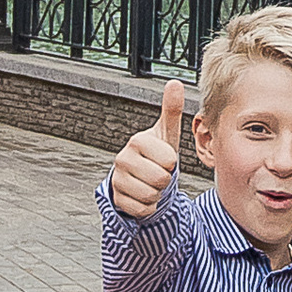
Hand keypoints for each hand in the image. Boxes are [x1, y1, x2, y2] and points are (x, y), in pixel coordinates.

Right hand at [108, 79, 185, 216]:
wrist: (140, 176)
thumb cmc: (157, 153)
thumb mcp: (167, 133)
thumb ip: (171, 109)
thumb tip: (174, 82)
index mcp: (137, 141)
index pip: (169, 160)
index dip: (172, 162)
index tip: (164, 158)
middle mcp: (122, 158)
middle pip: (160, 179)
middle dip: (165, 180)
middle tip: (158, 172)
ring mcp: (117, 179)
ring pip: (151, 196)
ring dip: (157, 194)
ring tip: (151, 182)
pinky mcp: (117, 199)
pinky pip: (143, 210)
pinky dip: (149, 207)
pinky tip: (143, 195)